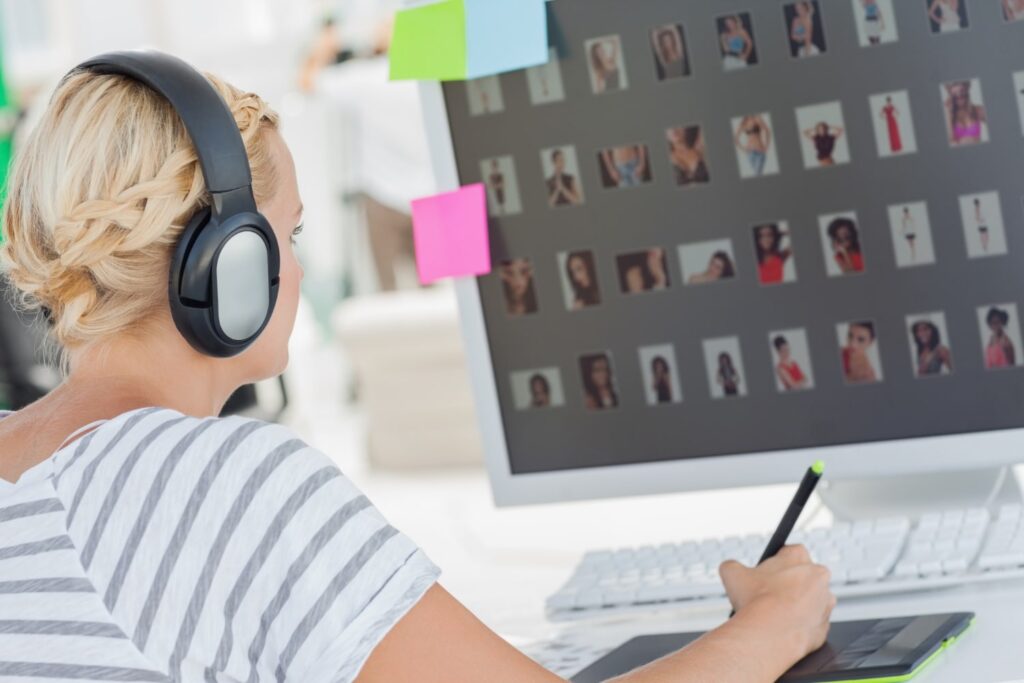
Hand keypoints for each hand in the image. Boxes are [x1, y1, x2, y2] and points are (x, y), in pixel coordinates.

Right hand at [720, 546, 834, 660]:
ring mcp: (825, 603)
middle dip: (789, 584)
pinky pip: (811, 624)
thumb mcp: (731, 573)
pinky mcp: (825, 627)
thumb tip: (729, 567)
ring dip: (796, 606)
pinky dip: (798, 626)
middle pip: (802, 576)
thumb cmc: (754, 601)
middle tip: (769, 594)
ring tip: (774, 614)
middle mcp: (818, 576)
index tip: (765, 572)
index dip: (776, 562)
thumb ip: (731, 564)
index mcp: (798, 556)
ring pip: (810, 601)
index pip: (789, 551)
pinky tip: (782, 628)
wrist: (770, 635)